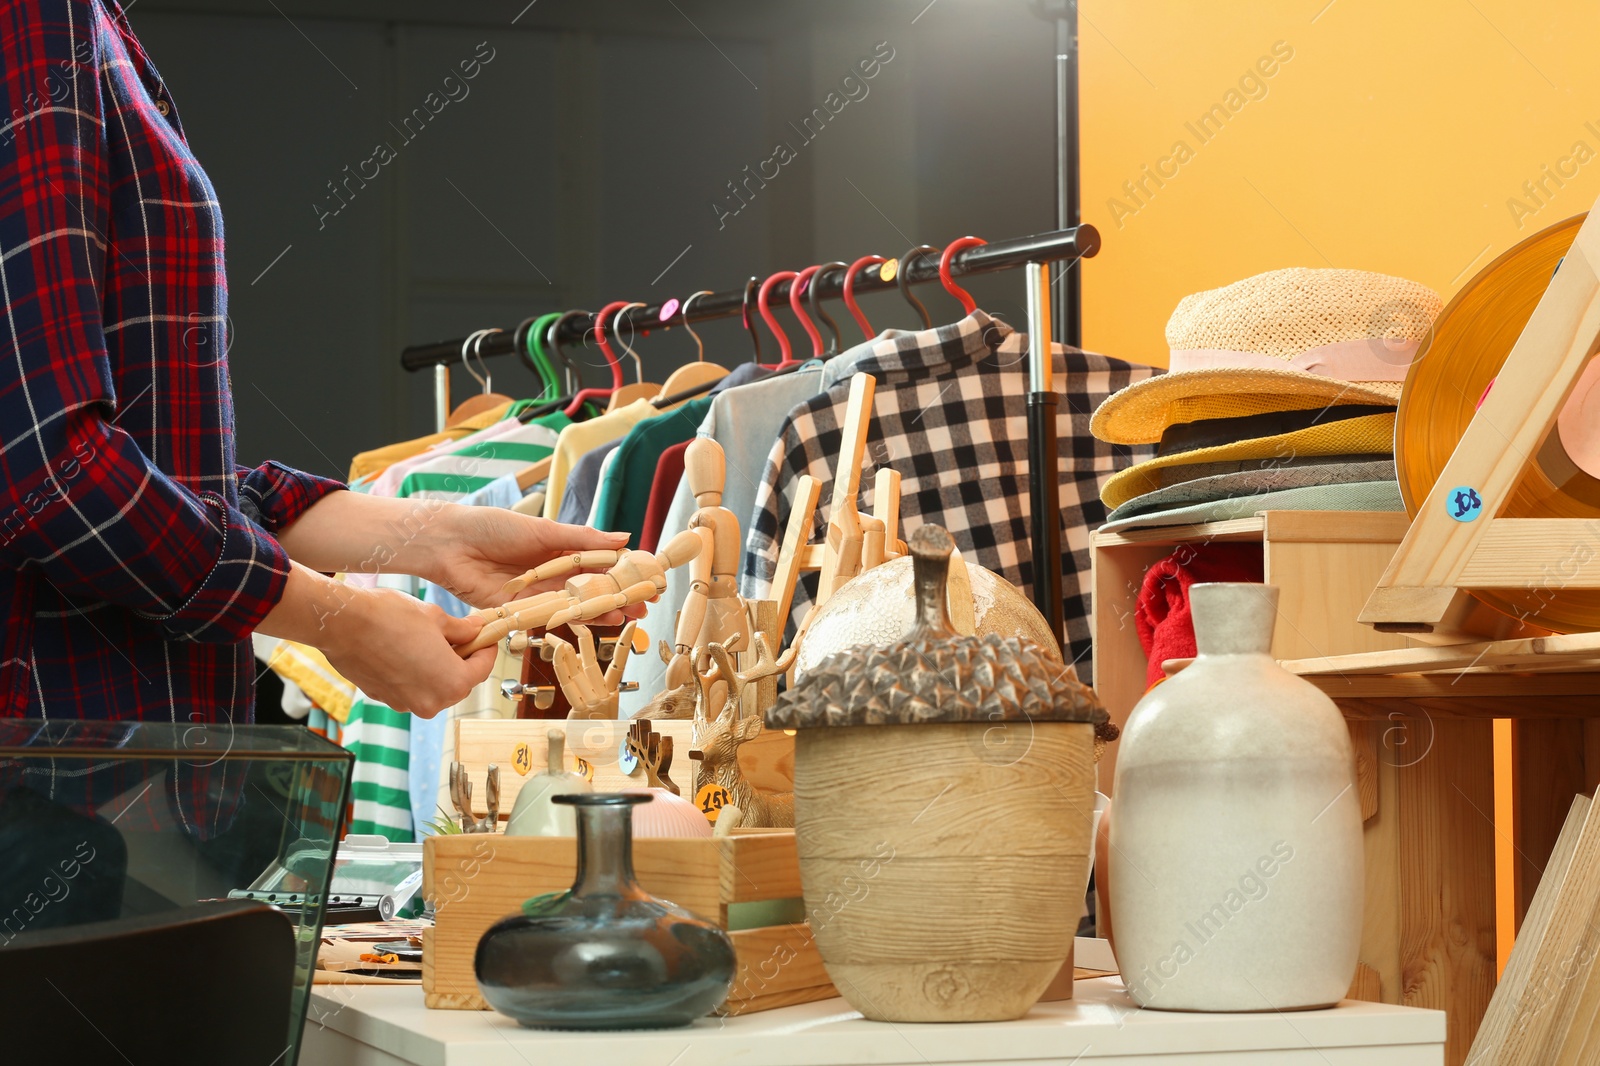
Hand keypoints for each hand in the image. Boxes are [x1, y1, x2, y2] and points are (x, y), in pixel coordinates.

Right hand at [322, 587, 497, 717]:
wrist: (343, 624)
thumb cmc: (391, 617)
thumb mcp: (436, 618)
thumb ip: (462, 630)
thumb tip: (476, 630)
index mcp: (452, 683)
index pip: (482, 669)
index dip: (486, 649)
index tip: (486, 637)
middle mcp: (431, 702)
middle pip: (459, 683)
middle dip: (462, 660)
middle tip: (460, 636)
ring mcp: (405, 704)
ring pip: (433, 687)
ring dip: (437, 667)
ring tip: (430, 640)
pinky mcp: (384, 699)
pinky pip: (410, 687)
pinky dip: (414, 673)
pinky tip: (406, 650)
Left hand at [425, 508, 633, 610]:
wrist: (451, 543)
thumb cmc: (493, 527)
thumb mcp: (544, 529)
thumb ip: (583, 539)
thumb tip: (624, 538)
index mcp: (560, 551)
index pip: (600, 564)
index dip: (624, 573)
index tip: (648, 578)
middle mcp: (553, 574)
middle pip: (592, 589)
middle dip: (619, 597)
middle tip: (645, 605)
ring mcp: (539, 594)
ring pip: (577, 605)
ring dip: (602, 611)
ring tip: (628, 615)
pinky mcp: (522, 611)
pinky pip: (552, 616)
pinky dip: (574, 620)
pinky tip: (596, 620)